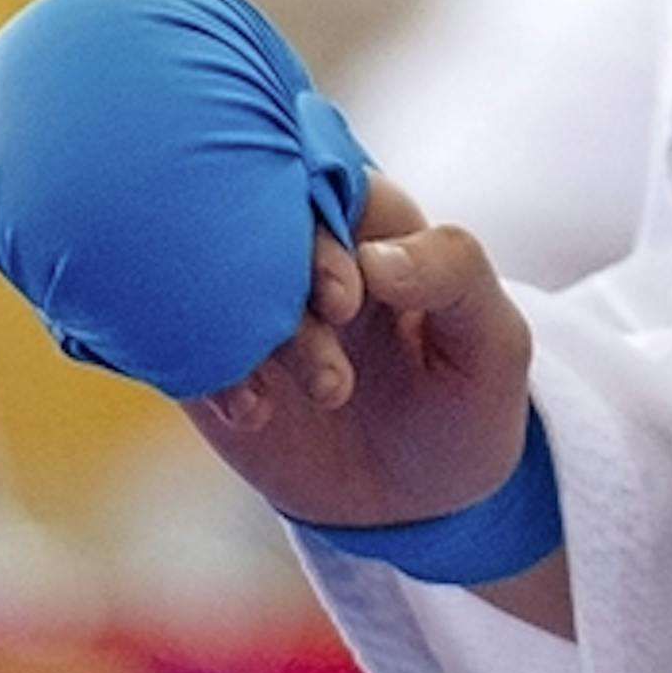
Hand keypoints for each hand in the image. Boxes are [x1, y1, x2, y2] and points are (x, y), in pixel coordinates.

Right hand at [182, 172, 534, 532]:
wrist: (420, 494)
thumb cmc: (467, 394)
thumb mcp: (493, 336)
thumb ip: (453, 275)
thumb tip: (375, 258)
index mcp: (370, 219)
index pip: (320, 178)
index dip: (324, 229)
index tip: (350, 297)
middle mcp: (299, 252)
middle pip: (251, 223)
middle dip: (281, 277)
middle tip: (332, 329)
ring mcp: (249, 306)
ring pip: (211, 285)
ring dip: (248, 332)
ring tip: (327, 393)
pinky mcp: (210, 362)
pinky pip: (177, 348)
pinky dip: (207, 375)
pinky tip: (254, 413)